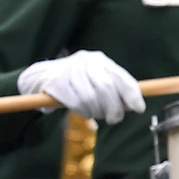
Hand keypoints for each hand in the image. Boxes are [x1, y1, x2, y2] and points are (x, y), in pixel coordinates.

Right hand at [17, 51, 143, 123]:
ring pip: (90, 98)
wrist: (40, 76)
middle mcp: (85, 61)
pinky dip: (81, 111)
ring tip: (92, 114)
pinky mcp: (56, 82)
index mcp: (99, 60)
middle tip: (114, 119)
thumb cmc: (74, 81)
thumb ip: (112, 89)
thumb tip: (132, 105)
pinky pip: (75, 103)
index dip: (132, 95)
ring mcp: (69, 71)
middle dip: (114, 108)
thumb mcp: (94, 79)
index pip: (120, 77)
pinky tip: (81, 111)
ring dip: (95, 112)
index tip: (138, 109)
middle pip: (106, 88)